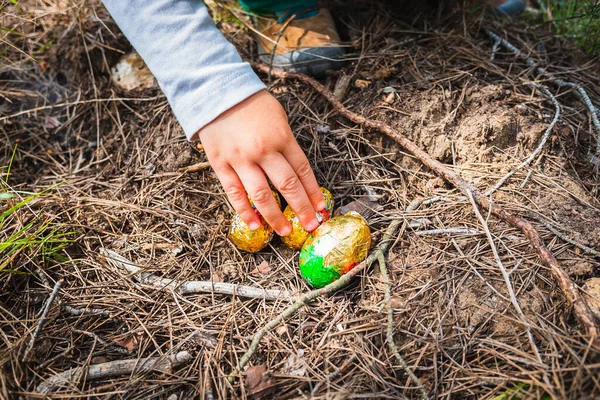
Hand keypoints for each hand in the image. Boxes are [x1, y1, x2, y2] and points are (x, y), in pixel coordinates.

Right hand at [197, 90, 324, 235]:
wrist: (216, 90)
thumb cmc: (251, 103)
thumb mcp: (278, 117)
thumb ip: (286, 144)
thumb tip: (295, 173)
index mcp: (282, 138)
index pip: (302, 171)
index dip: (313, 192)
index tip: (320, 208)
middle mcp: (264, 151)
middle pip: (287, 186)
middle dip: (301, 209)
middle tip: (310, 226)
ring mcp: (241, 159)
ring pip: (262, 195)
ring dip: (276, 217)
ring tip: (285, 232)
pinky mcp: (221, 164)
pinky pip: (235, 193)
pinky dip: (245, 211)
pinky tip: (255, 225)